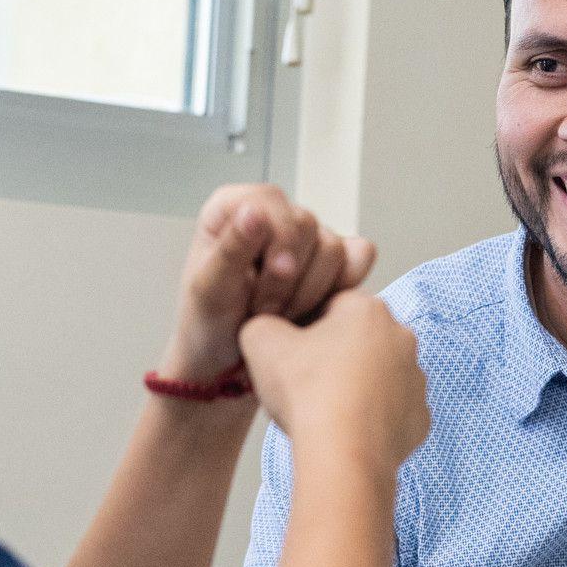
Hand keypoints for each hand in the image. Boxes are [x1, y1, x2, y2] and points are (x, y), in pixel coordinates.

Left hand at [157, 185, 376, 384]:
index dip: (277, 239)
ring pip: (334, 249)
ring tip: (278, 315)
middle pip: (307, 226)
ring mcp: (305, 239)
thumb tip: (253, 211)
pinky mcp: (332, 263)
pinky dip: (339, 290)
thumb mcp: (209, 291)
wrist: (227, 365)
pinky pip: (358, 260)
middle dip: (287, 279)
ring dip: (307, 293)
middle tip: (262, 309)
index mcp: (233, 209)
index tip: (271, 273)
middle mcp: (272, 217)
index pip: (272, 201)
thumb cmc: (208, 324)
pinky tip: (310, 311)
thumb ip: (231, 250)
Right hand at [238, 292, 429, 477]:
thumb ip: (263, 322)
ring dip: (356, 387)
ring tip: (326, 411)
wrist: (342, 457)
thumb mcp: (260, 341)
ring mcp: (416, 380)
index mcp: (367, 309)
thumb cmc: (308, 395)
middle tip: (306, 384)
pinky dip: (372, 420)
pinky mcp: (420, 418)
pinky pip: (392, 413)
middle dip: (335, 357)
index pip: (330, 307)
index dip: (305, 330)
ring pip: (378, 377)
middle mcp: (402, 338)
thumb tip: (267, 329)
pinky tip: (348, 431)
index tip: (292, 355)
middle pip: (358, 341)